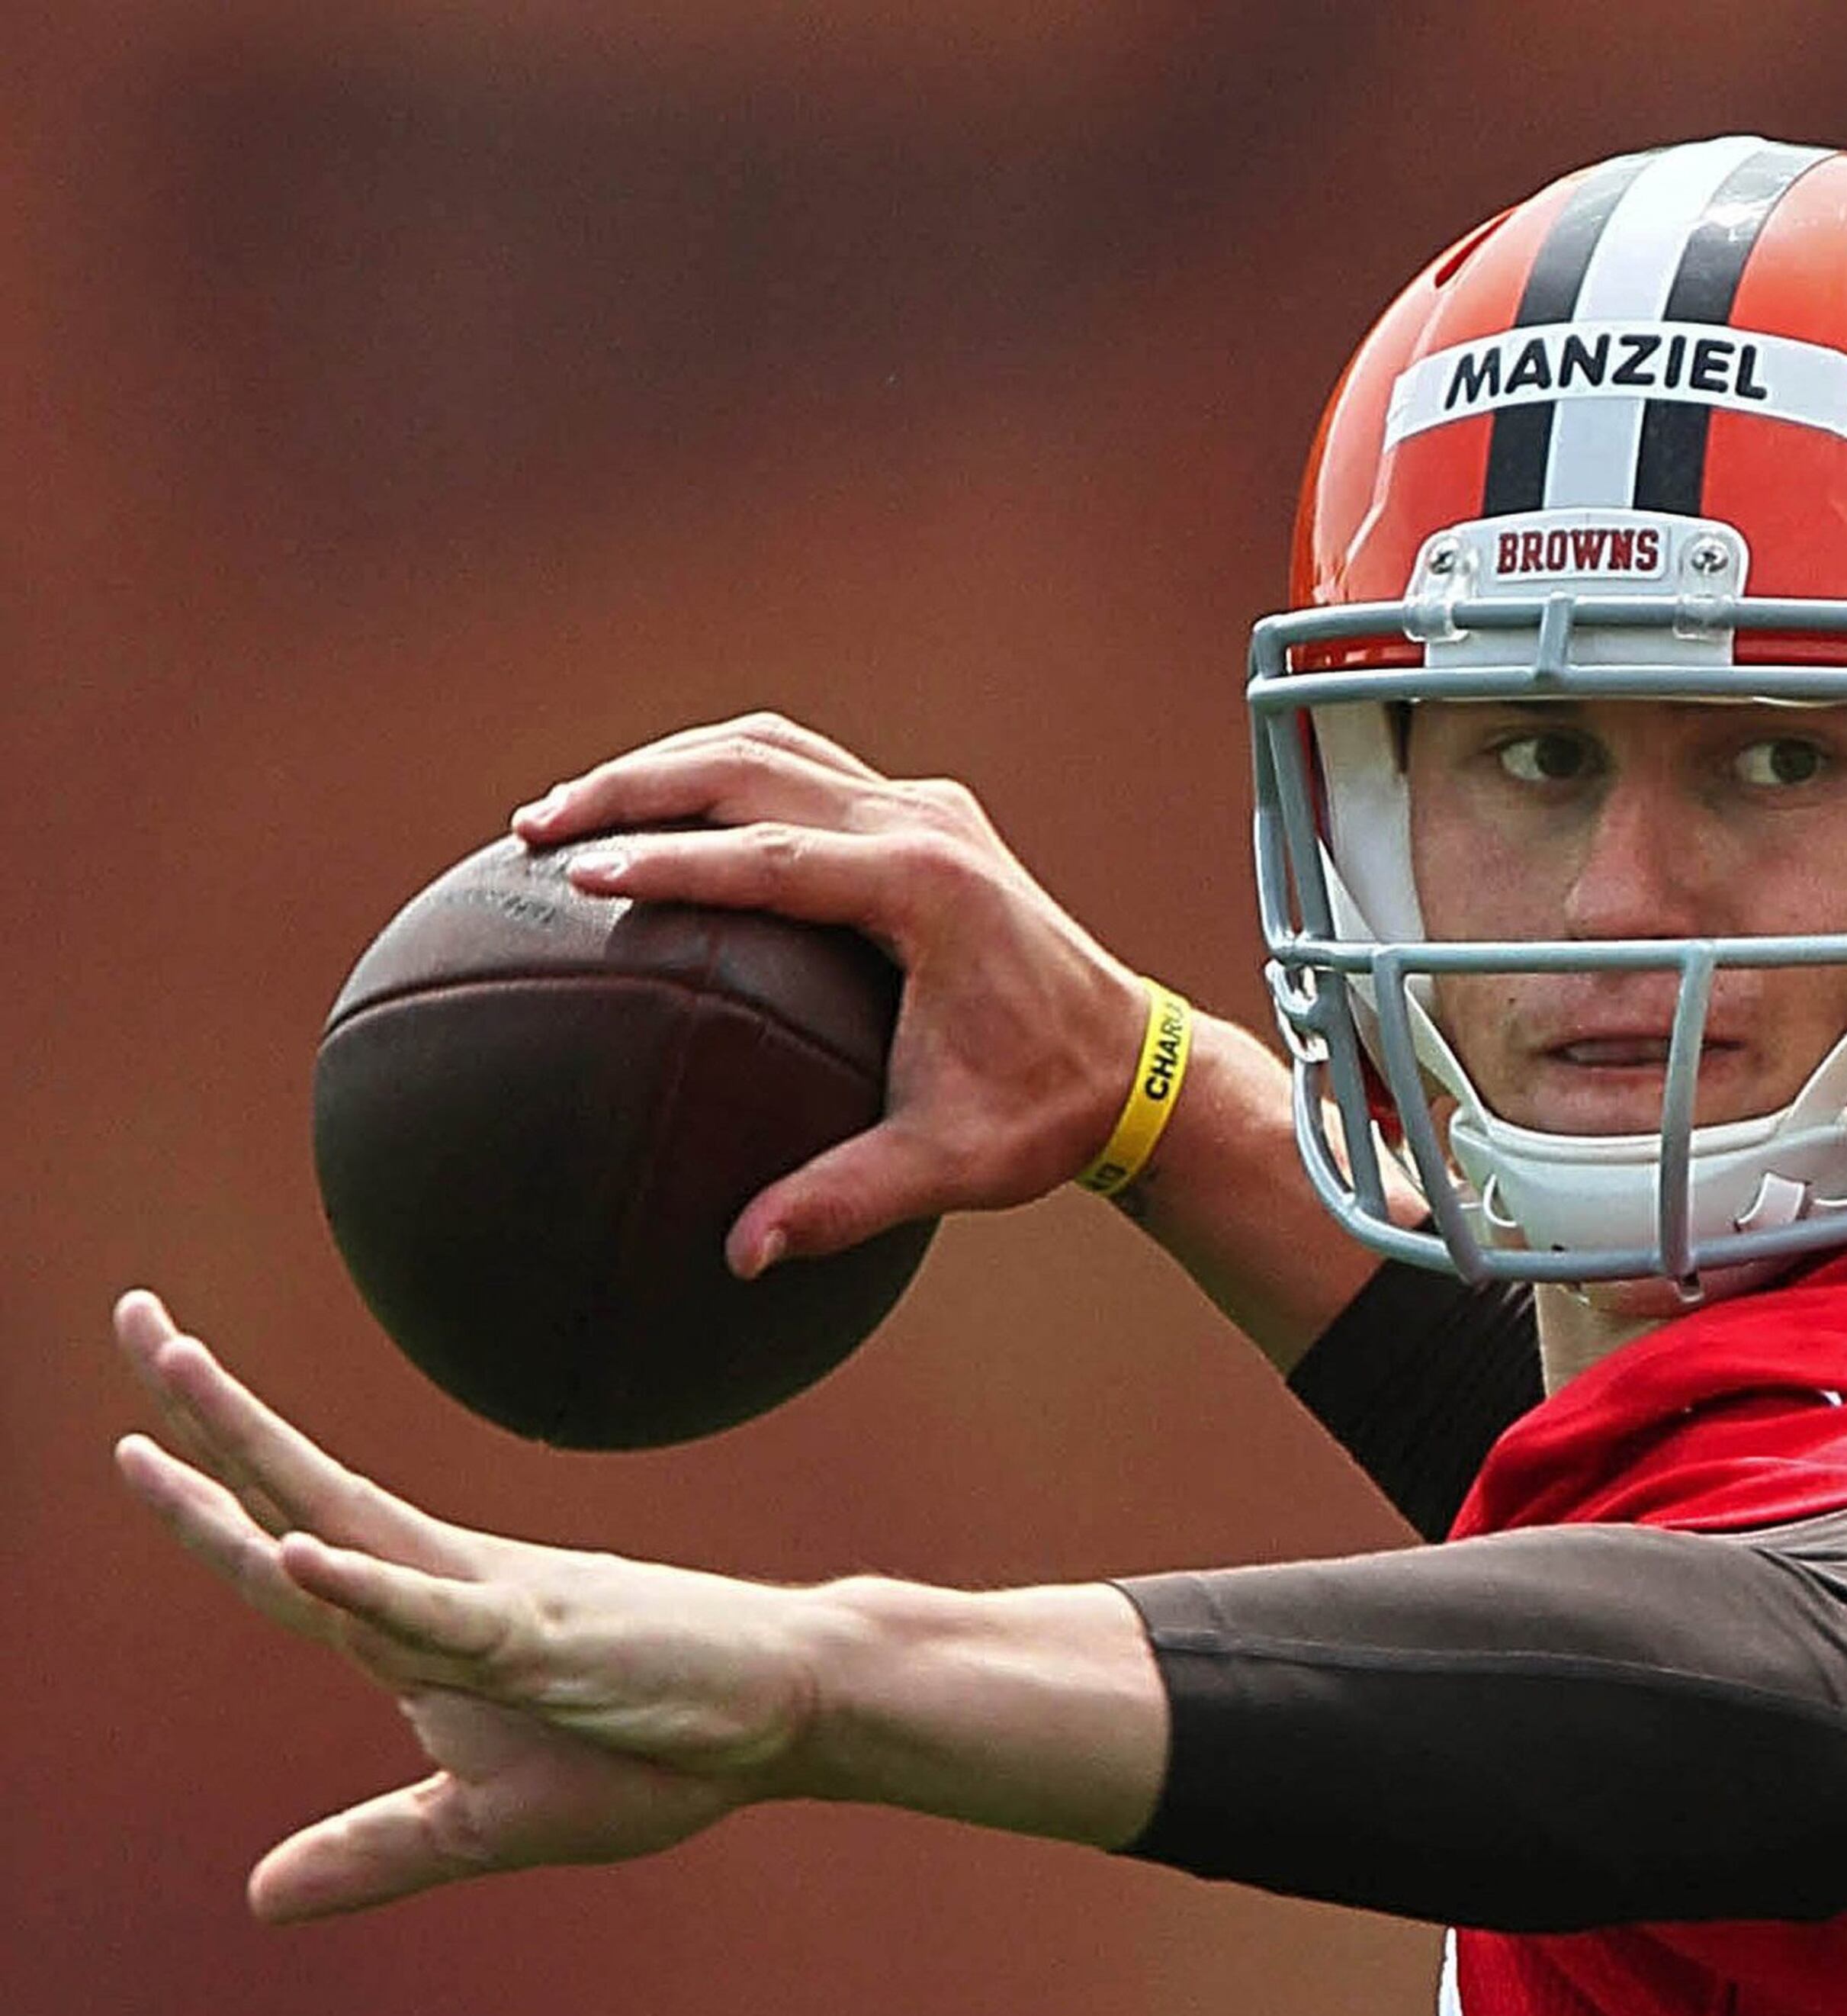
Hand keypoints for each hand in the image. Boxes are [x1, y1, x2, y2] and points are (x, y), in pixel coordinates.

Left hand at [113, 1292, 829, 1921]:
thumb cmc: (657, 1749)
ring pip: (348, 1523)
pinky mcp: (547, 1643)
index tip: (132, 1439)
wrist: (787, 1710)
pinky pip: (439, 1615)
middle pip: (296, 1498)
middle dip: (205, 1415)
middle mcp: (446, 1593)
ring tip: (176, 1373)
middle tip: (134, 1316)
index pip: (288, 1557)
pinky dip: (365, 1587)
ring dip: (256, 1451)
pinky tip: (298, 1556)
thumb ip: (377, 1849)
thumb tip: (258, 1901)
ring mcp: (493, 1609)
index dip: (204, 1503)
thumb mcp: (489, 1826)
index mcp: (427, 1631)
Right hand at [510, 712, 1151, 1274]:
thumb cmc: (1045, 1117)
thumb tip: (742, 1255)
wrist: (1135, 1070)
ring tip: (573, 813)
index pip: (767, 859)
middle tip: (535, 829)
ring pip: (774, 752)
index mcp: (927, 891)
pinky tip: (663, 822)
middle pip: (750, 770)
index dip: (667, 862)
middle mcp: (927, 827)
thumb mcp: (947, 1167)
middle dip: (635, 789)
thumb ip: (841, 1203)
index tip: (578, 874)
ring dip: (670, 768)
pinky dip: (725, 780)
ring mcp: (929, 812)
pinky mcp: (928, 819)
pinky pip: (806, 774)